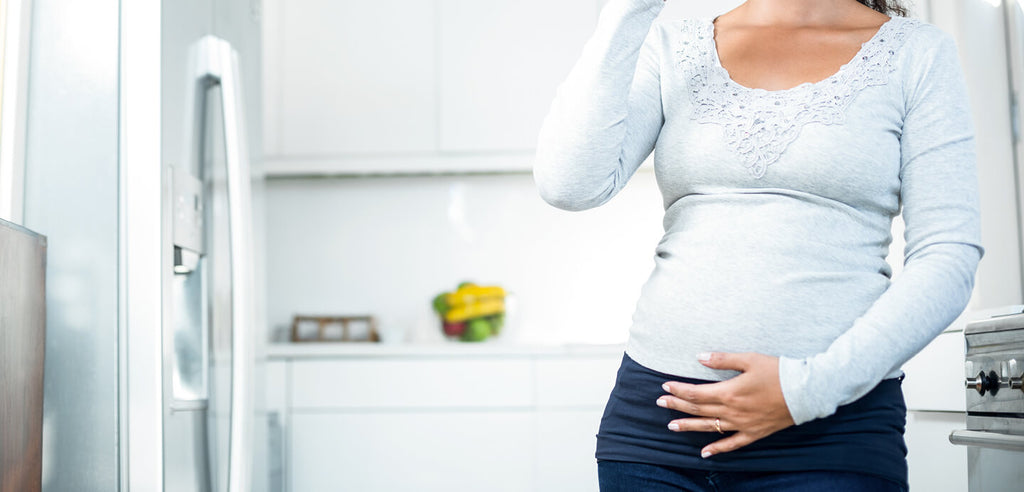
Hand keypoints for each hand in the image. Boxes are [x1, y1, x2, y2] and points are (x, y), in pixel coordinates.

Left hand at [656, 352, 795, 457]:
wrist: (807, 391)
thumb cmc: (778, 372)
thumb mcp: (749, 359)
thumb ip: (722, 359)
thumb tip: (699, 357)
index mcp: (729, 392)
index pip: (696, 393)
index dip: (678, 390)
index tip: (665, 387)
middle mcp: (732, 411)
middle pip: (698, 410)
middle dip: (677, 406)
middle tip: (660, 403)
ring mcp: (742, 424)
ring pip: (709, 427)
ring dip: (689, 426)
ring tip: (671, 426)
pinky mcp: (754, 433)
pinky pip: (732, 444)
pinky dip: (718, 449)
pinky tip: (705, 453)